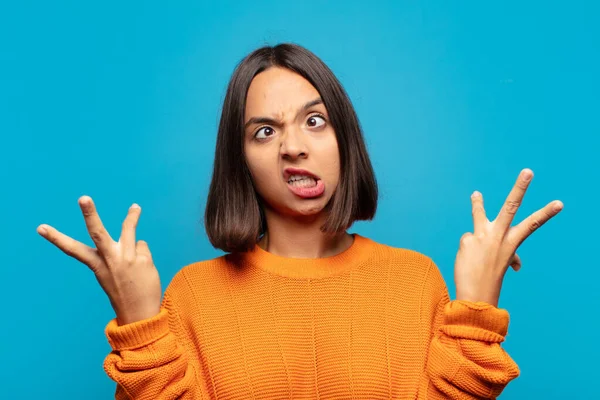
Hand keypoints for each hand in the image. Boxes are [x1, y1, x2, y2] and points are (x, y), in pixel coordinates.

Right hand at [37, 196, 161, 324]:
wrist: (139, 315)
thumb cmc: (124, 292)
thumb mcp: (112, 274)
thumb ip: (119, 253)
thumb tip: (137, 238)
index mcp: (97, 266)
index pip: (74, 250)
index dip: (56, 238)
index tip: (41, 227)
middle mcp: (110, 260)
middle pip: (98, 233)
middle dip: (90, 214)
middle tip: (83, 198)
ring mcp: (127, 259)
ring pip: (128, 230)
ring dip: (132, 216)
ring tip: (135, 207)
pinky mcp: (144, 260)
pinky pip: (143, 247)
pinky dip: (143, 255)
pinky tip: (144, 269)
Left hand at [454, 169, 562, 306]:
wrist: (476, 295)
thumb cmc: (491, 278)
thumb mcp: (504, 264)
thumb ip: (509, 255)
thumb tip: (517, 264)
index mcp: (511, 242)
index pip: (531, 225)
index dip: (546, 214)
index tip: (559, 203)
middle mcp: (498, 236)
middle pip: (510, 207)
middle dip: (519, 188)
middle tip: (528, 172)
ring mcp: (482, 237)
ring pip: (479, 214)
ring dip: (478, 203)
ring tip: (476, 194)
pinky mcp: (467, 240)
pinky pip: (467, 240)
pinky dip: (466, 249)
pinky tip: (467, 259)